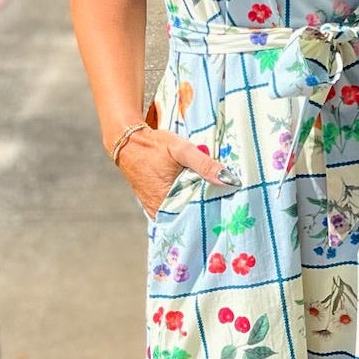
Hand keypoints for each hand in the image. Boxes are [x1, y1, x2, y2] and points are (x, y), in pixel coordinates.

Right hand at [116, 125, 237, 218]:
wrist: (128, 143)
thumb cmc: (154, 145)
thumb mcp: (182, 150)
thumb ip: (205, 164)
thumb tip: (230, 180)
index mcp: (168, 201)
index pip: (199, 215)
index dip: (215, 210)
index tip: (230, 206)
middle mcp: (160, 211)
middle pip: (191, 216)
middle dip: (207, 209)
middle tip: (225, 202)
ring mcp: (156, 210)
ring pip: (183, 213)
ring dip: (196, 206)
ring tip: (213, 199)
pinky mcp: (153, 205)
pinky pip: (174, 209)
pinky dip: (184, 203)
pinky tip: (195, 195)